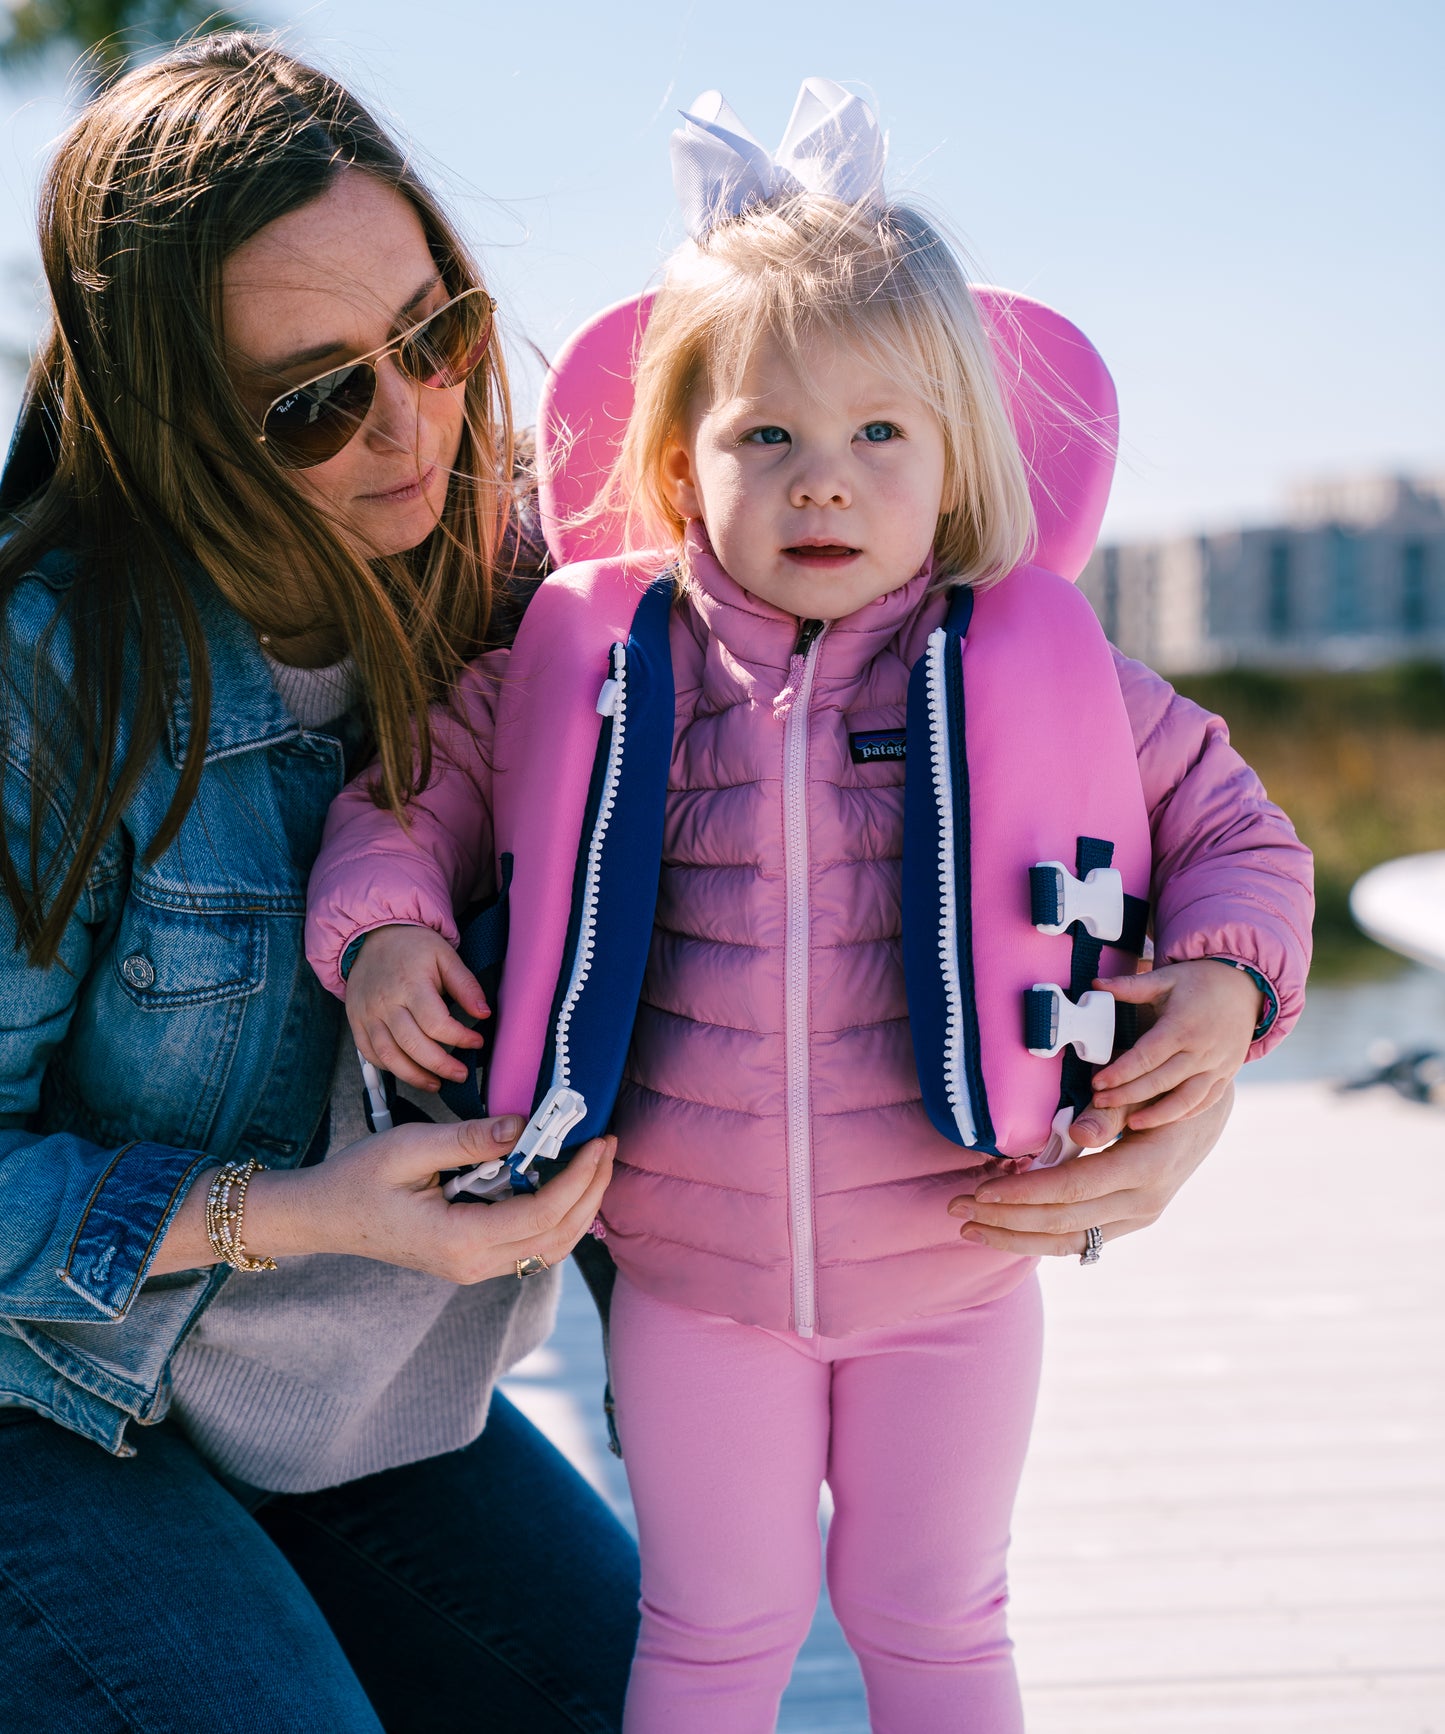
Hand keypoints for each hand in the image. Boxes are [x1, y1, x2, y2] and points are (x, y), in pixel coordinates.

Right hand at [243, 1114, 615, 1283]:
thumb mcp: (410, 1146)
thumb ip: (470, 1139)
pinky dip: (557, 1217)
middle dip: (592, 1190)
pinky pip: (529, 1246)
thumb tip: (524, 1125)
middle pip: (556, 1236)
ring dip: (579, 1206)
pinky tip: (565, 1182)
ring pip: (548, 1247)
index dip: (579, 1177)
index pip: (541, 1213)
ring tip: (595, 1162)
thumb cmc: (357, 1179)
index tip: (599, 1141)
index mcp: (459, 1240)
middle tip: (609, 1145)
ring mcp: (472, 1269)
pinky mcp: (471, 1260)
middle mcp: (472, 1265)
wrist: (322, 1218)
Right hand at [345, 924, 488, 1091]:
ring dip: (414, 1076)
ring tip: (436, 1083)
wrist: (371, 935)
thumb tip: (484, 1013)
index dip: (460, 1038)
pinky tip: (409, 1071)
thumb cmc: (413, 946)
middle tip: (460, 1074)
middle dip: (440, 1066)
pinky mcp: (356, 1022)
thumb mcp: (445, 955)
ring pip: (388, 1056)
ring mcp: (367, 1015)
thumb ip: (465, 985)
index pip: (436, 1023)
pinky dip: (390, 1068)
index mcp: (410, 984)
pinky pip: (370, 1054)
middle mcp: (385, 1003)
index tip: (477, 1041)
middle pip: (412, 1045)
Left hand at [945, 1086, 1231, 1258]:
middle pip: (1063, 1223)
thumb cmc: (1164, 1086)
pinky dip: (1038, 1237)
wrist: (1206, 1109)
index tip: (979, 1191)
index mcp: (1147, 1166)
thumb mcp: (1143, 1087)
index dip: (1023, 1194)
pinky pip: (1079, 1240)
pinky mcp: (1128, 1221)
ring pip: (1069, 1242)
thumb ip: (1110, 1110)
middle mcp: (1145, 1202)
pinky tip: (1002, 1230)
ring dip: (1014, 1238)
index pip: (1073, 1190)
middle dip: (1004, 1220)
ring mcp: (1138, 1217)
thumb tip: (1080, 1133)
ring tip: (968, 1229)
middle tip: (956, 1208)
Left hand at [1087, 958, 1262, 1129]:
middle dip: (1127, 1096)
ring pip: (1186, 1099)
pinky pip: (1205, 1101)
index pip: (1146, 1057)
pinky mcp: (1226, 1075)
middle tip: (1100, 1103)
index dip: (1120, 1072)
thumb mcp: (1165, 978)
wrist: (1245, 986)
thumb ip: (1130, 985)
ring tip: (1130, 1124)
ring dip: (1157, 1115)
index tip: (1097, 1083)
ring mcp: (1217, 1066)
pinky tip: (1161, 1120)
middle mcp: (1202, 1050)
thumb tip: (1095, 983)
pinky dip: (1183, 1114)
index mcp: (1182, 1026)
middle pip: (1161, 1081)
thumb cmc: (1199, 981)